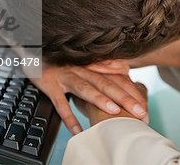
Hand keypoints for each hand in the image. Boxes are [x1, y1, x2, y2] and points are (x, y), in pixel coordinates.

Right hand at [29, 63, 148, 134]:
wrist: (34, 50)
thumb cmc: (61, 59)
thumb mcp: (82, 62)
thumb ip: (101, 68)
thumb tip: (124, 72)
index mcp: (91, 65)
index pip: (116, 79)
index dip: (132, 93)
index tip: (145, 108)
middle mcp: (81, 69)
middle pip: (106, 83)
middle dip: (125, 98)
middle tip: (141, 113)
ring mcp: (65, 76)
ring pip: (85, 88)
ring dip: (100, 99)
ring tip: (115, 112)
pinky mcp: (50, 84)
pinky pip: (60, 102)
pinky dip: (68, 116)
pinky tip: (76, 130)